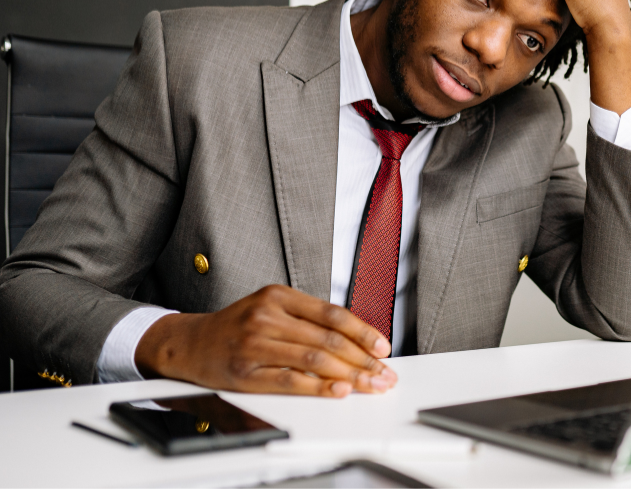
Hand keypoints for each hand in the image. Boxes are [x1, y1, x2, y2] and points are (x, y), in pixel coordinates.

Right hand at [135, 285, 396, 396]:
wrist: (189, 343)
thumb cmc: (237, 327)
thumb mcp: (271, 308)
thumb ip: (308, 319)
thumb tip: (357, 339)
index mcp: (278, 296)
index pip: (332, 314)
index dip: (363, 331)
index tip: (383, 347)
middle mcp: (267, 316)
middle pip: (328, 338)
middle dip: (363, 358)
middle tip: (384, 373)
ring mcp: (255, 344)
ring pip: (315, 358)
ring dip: (350, 374)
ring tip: (370, 384)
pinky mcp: (246, 372)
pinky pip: (290, 380)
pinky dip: (319, 386)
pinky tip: (339, 390)